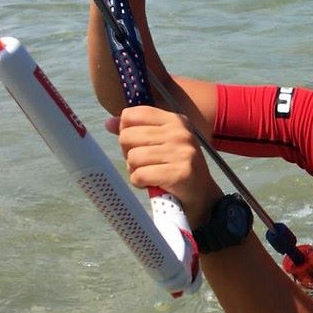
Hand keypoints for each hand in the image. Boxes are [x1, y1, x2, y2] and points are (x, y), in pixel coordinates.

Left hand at [108, 106, 218, 223]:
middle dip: (129, 154)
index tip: (138, 145)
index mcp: (175, 120)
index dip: (126, 132)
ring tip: (150, 174)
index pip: (132, 115)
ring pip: (133, 157)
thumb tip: (109, 123)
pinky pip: (140, 175)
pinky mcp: (179, 173)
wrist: (203, 197)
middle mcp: (180, 133)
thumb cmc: (177, 167)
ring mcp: (181, 152)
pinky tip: (151, 184)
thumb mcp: (162, 143)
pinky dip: (140, 183)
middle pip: (127, 137)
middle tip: (145, 164)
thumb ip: (136, 131)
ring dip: (135, 170)